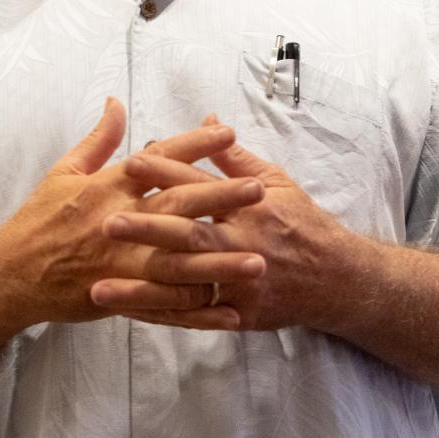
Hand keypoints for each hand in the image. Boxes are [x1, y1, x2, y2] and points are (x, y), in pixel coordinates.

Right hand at [0, 100, 266, 329]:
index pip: (159, 158)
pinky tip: (231, 312)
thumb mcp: (65, 170)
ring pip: (180, 262)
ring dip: (220, 261)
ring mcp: (122, 262)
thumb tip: (117, 101)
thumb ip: (98, 138)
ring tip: (259, 259)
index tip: (228, 131)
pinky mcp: (122, 294)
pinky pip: (168, 306)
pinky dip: (200, 311)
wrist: (12, 272)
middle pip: (178, 205)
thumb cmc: (39, 217)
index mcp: (109, 186)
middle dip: (220, 197)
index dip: (194, 144)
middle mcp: (120, 221)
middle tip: (259, 190)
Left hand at [96, 124, 351, 331]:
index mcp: (249, 204)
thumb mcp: (275, 181)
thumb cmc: (301, 221)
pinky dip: (160, 315)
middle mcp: (244, 241)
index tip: (130, 163)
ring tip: (100, 286)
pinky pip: (194, 315)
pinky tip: (126, 314)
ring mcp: (240, 281)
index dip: (166, 173)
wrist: (338, 278)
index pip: (201, 184)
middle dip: (148, 228)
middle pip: (189, 234)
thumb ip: (235, 157)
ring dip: (141, 286)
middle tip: (107, 222)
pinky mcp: (240, 314)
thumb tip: (207, 121)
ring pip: (185, 283)